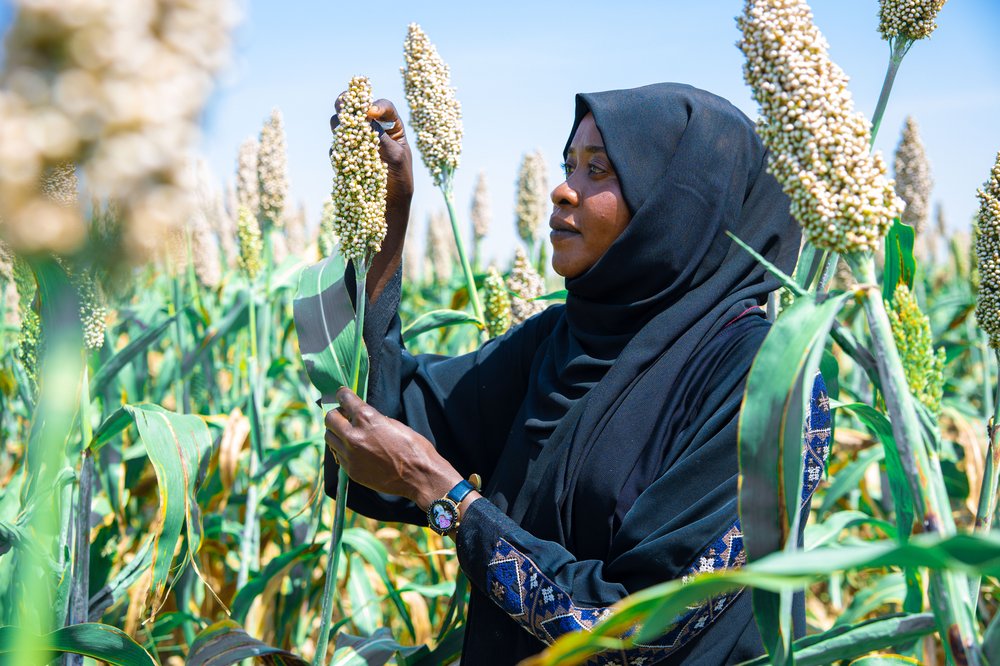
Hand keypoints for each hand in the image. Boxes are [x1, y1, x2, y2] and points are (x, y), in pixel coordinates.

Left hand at [324, 387, 461, 509]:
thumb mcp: (394, 424)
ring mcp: (350, 455)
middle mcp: (353, 436)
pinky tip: (354, 451)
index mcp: (367, 419)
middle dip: (336, 415)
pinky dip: (343, 450)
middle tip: (344, 416)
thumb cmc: (413, 447)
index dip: (342, 395)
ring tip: (348, 435)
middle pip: (330, 419)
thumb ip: (374, 418)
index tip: (341, 395)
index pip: (344, 399)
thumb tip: (361, 415)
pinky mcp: (351, 471)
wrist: (418, 476)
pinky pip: (338, 456)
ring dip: (336, 433)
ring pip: (329, 438)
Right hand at [331, 96, 412, 213]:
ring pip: (341, 123)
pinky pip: (337, 147)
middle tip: (343, 105)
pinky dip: (338, 149)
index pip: (384, 107)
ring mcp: (357, 141)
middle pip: (356, 108)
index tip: (370, 112)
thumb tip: (365, 117)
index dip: (375, 105)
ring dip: (341, 125)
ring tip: (345, 134)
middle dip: (348, 104)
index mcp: (392, 126)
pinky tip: (347, 161)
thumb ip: (381, 136)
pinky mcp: (346, 155)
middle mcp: (373, 129)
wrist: (389, 205)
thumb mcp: (396, 156)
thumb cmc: (400, 179)